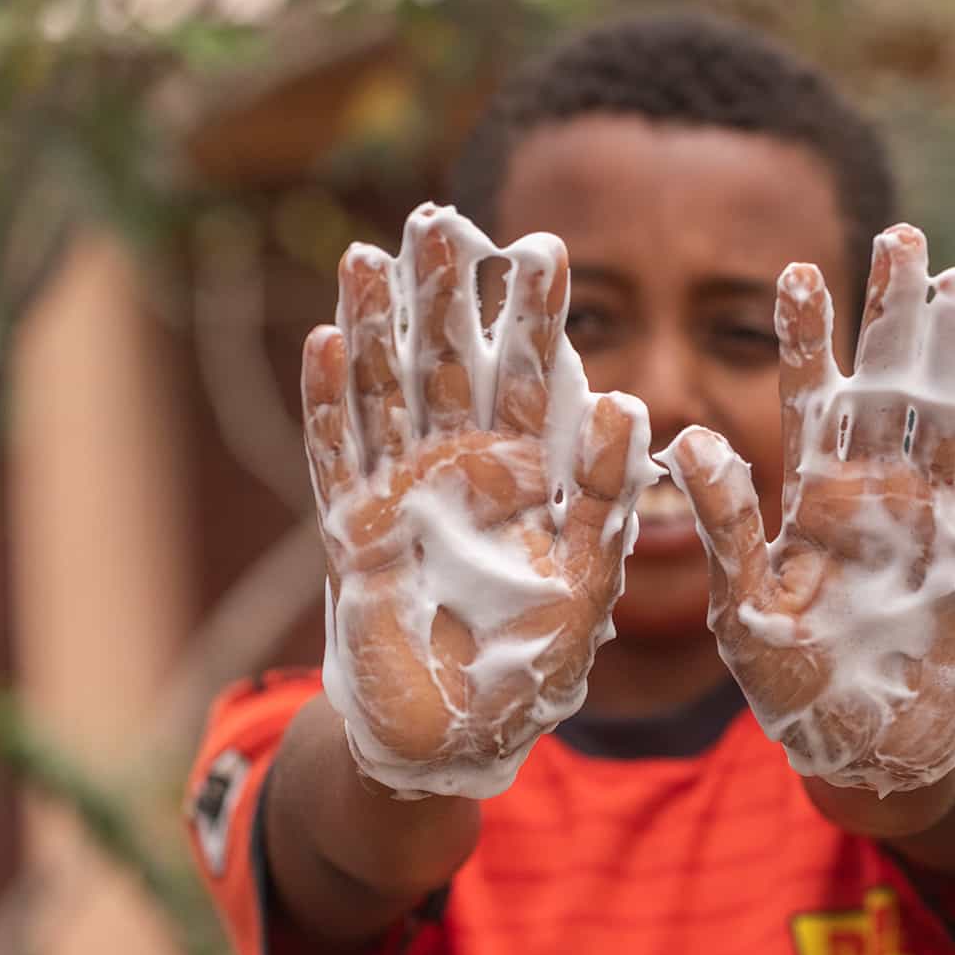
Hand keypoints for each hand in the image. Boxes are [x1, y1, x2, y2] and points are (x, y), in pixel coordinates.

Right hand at [302, 204, 656, 798]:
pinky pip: (335, 454)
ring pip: (387, 391)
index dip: (536, 315)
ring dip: (377, 326)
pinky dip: (329, 402)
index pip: (532, 377)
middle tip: (443, 218)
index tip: (545, 246)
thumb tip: (631, 400)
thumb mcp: (590, 576)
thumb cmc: (532, 660)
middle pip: (452, 364)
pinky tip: (323, 339)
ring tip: (371, 254)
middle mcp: (462, 469)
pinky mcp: (349, 529)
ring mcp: (400, 494)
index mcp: (527, 475)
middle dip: (448, 294)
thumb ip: (607, 493)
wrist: (455, 736)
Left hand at [660, 225, 954, 796]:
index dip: (806, 333)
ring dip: (952, 349)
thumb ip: (724, 523)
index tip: (796, 268)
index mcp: (809, 494)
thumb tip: (685, 439)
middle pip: (885, 380)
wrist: (867, 742)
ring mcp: (930, 512)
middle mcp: (871, 489)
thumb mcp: (741, 601)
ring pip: (944, 410)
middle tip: (902, 232)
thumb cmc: (791, 680)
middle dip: (892, 310)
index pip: (808, 394)